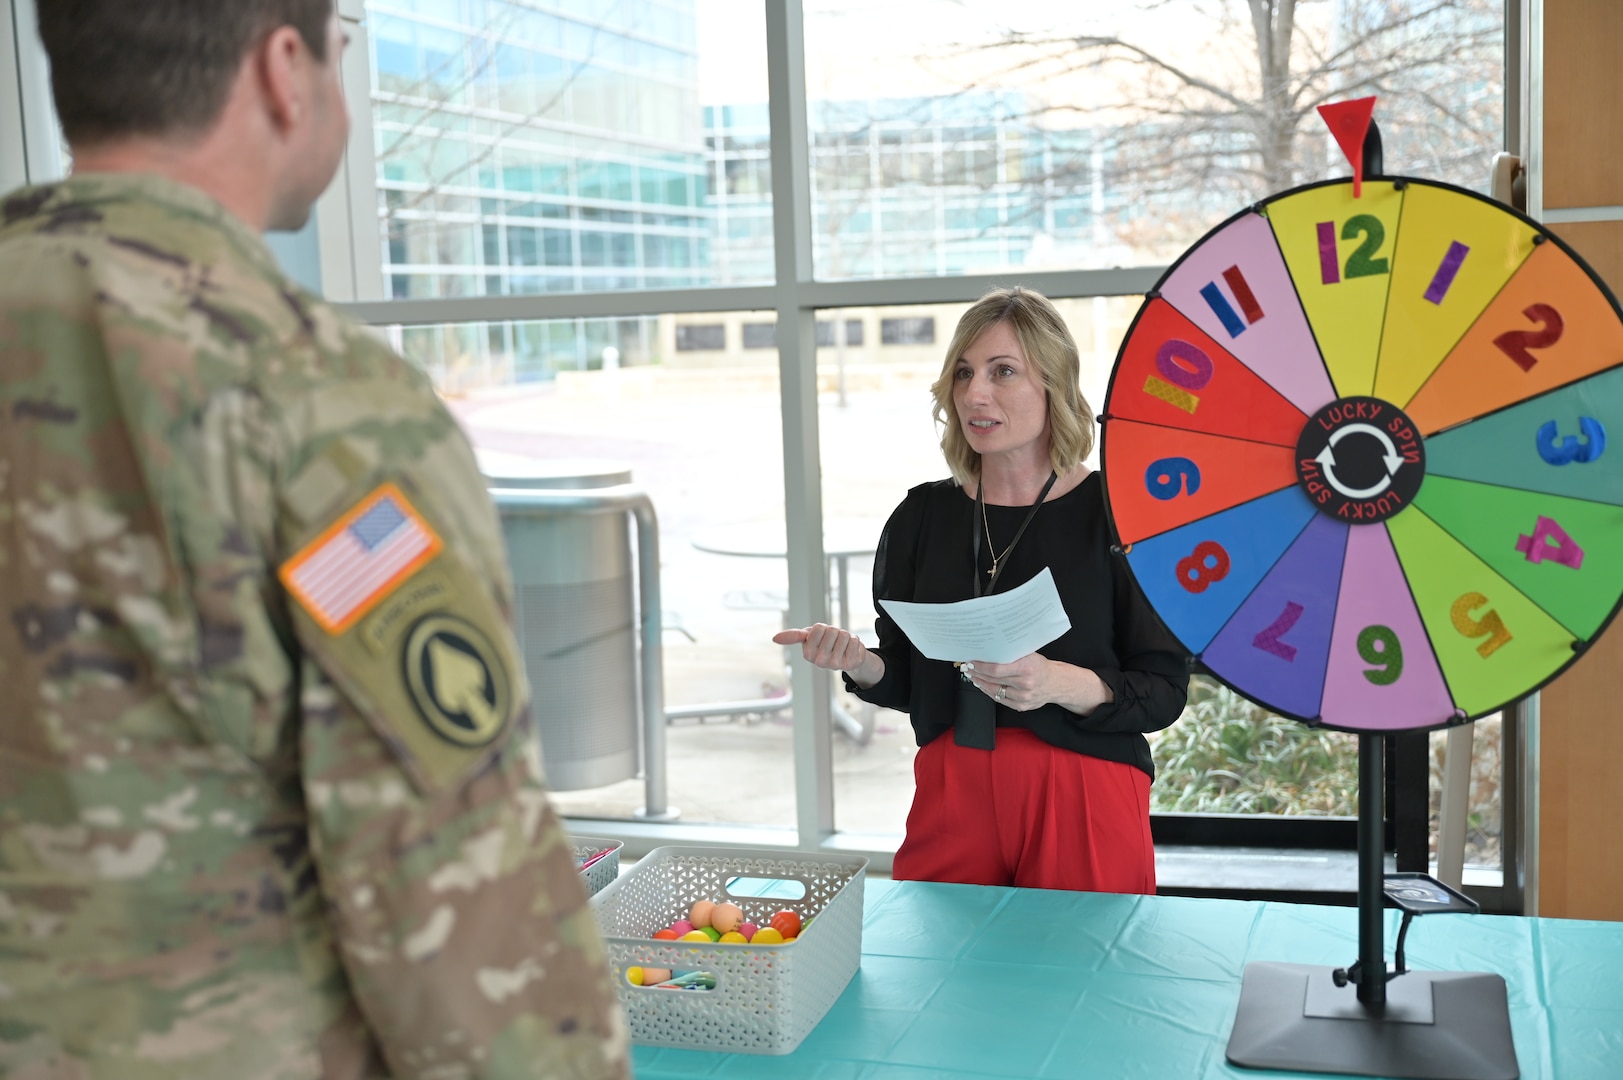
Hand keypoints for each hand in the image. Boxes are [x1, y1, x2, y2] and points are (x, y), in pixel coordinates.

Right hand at [773, 624, 882, 688]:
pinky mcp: (850, 665)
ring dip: (846, 637)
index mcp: (808, 654)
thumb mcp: (808, 637)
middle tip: (834, 641)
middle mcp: (820, 662)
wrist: (847, 655)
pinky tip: (851, 649)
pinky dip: (855, 641)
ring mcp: (835, 665)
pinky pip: (855, 642)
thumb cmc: (825, 643)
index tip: (822, 636)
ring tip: (842, 645)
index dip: (823, 629)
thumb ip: (793, 636)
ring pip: (844, 635)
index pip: (818, 628)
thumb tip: (774, 638)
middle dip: (835, 632)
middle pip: (832, 631)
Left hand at [964, 654, 1112, 713]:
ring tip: (973, 676)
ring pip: (994, 691)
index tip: (972, 662)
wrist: (1056, 683)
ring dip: (981, 683)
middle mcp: (1025, 684)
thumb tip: (989, 647)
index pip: (997, 669)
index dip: (981, 667)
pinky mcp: (1021, 706)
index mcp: (1027, 668)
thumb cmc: (1041, 666)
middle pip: (993, 680)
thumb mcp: (1029, 654)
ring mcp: (1023, 698)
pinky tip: (983, 685)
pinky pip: (999, 699)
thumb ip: (1011, 653)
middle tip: (968, 668)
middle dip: (977, 673)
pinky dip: (989, 691)